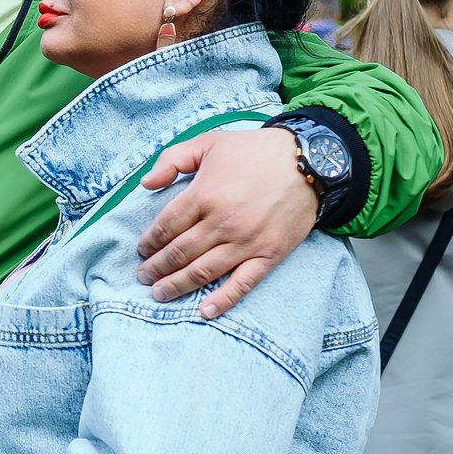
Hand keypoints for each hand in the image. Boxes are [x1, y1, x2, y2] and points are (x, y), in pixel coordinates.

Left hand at [134, 126, 313, 317]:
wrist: (310, 161)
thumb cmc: (255, 151)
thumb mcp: (208, 142)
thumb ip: (172, 160)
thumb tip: (145, 183)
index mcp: (203, 195)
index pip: (165, 227)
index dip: (149, 241)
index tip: (142, 250)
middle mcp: (221, 223)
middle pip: (179, 253)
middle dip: (156, 268)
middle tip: (144, 276)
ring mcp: (245, 242)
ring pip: (202, 271)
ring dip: (176, 285)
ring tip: (160, 293)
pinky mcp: (268, 254)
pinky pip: (242, 283)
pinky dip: (222, 300)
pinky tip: (204, 311)